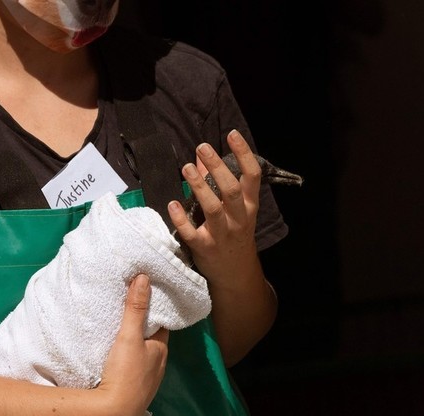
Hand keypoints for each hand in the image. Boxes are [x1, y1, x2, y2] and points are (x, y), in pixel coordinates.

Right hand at [95, 274, 168, 415]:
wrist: (114, 414)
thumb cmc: (125, 374)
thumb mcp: (129, 336)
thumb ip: (135, 308)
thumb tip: (144, 278)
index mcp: (161, 350)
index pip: (162, 324)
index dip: (155, 310)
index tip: (146, 295)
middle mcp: (158, 365)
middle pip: (153, 340)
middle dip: (144, 326)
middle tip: (131, 309)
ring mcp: (147, 380)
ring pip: (144, 355)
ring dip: (137, 344)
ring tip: (123, 330)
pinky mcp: (134, 391)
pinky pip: (135, 368)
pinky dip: (130, 359)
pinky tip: (118, 358)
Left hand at [168, 129, 261, 289]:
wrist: (236, 273)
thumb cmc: (234, 233)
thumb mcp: (234, 209)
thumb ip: (217, 182)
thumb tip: (201, 155)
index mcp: (248, 205)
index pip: (251, 175)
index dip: (244, 153)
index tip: (232, 134)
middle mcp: (238, 218)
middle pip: (230, 189)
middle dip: (217, 167)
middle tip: (203, 147)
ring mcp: (222, 234)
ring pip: (212, 208)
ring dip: (199, 187)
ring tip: (186, 168)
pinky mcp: (205, 248)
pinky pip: (192, 233)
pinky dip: (181, 220)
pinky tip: (172, 205)